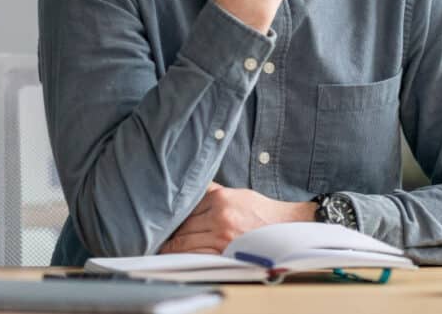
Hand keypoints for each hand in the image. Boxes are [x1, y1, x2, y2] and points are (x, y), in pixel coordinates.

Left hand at [159, 183, 316, 254]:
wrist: (283, 227)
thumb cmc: (259, 211)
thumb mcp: (236, 193)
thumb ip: (213, 191)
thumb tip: (193, 186)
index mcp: (220, 198)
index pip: (188, 206)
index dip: (174, 213)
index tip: (162, 216)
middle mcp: (219, 216)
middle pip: (184, 224)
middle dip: (170, 230)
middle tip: (158, 233)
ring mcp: (221, 236)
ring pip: (186, 241)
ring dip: (173, 245)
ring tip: (163, 245)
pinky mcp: (224, 252)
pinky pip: (197, 254)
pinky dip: (185, 254)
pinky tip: (177, 254)